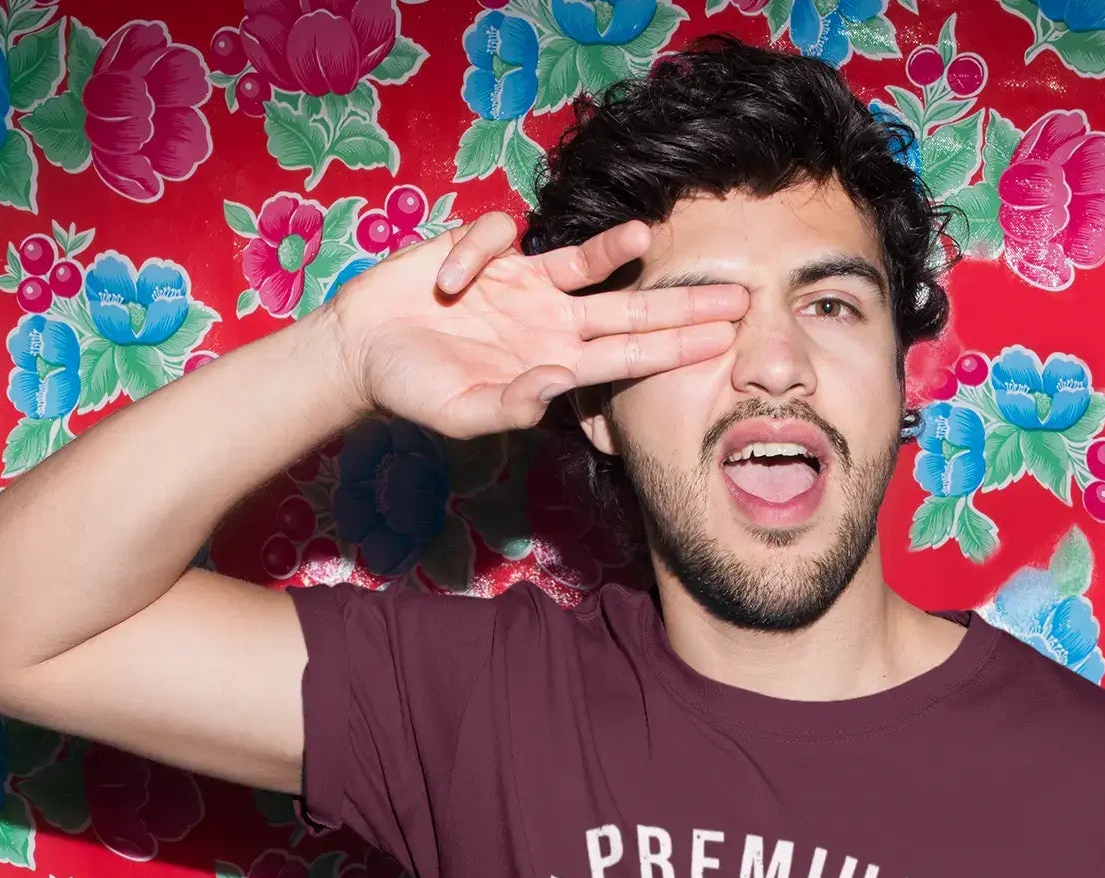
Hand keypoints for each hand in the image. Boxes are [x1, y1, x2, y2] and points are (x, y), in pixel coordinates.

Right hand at [322, 210, 747, 438]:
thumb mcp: (462, 412)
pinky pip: (498, 237)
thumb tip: (557, 382)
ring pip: (585, 261)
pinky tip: (446, 282)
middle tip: (740, 297)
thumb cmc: (415, 390)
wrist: (364, 352)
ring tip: (644, 238)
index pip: (629, 357)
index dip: (675, 347)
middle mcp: (551, 323)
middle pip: (631, 309)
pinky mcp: (488, 252)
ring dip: (614, 249)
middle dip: (683, 303)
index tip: (722, 342)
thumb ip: (511, 405)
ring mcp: (523, 284)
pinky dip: (474, 254)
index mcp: (554, 365)